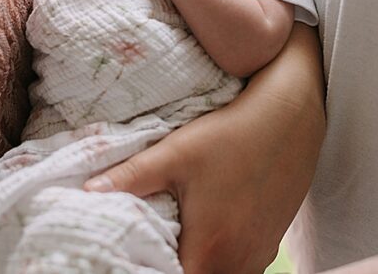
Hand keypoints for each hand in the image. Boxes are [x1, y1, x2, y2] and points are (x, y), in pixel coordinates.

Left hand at [84, 24, 325, 273]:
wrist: (291, 118)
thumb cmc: (233, 133)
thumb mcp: (176, 152)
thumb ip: (130, 177)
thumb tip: (86, 191)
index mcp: (208, 250)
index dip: (147, 268)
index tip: (131, 254)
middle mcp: (237, 264)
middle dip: (168, 268)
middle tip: (150, 246)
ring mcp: (258, 258)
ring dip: (196, 265)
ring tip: (175, 242)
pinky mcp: (270, 246)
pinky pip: (238, 269)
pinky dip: (220, 262)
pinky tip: (208, 235)